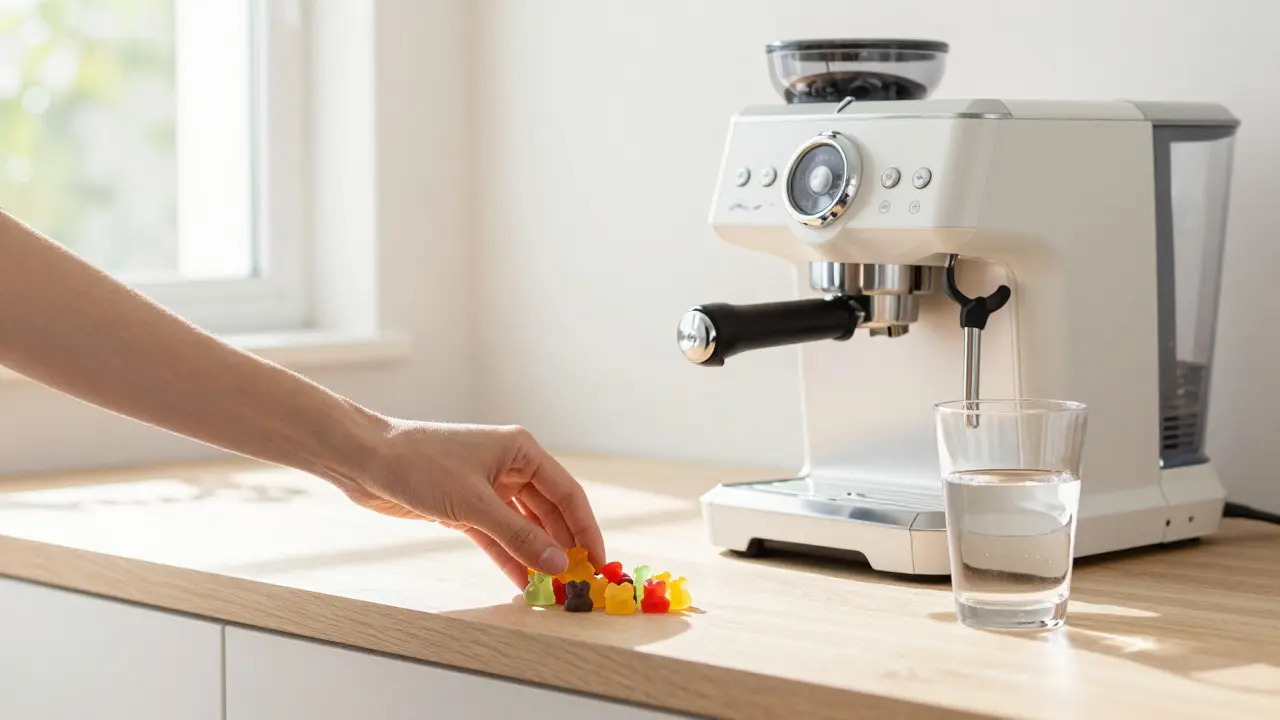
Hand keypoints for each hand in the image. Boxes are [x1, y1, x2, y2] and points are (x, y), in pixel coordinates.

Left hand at [330, 420, 605, 587]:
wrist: (367, 460)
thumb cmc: (420, 464)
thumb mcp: (474, 504)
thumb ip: (519, 535)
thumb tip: (558, 563)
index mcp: (521, 450)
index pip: (567, 493)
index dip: (586, 529)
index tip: (598, 562)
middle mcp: (510, 466)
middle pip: (548, 512)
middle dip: (562, 546)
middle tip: (577, 581)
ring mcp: (488, 487)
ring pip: (523, 526)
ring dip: (536, 555)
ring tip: (552, 588)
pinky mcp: (466, 507)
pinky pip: (498, 536)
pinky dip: (509, 557)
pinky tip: (523, 582)